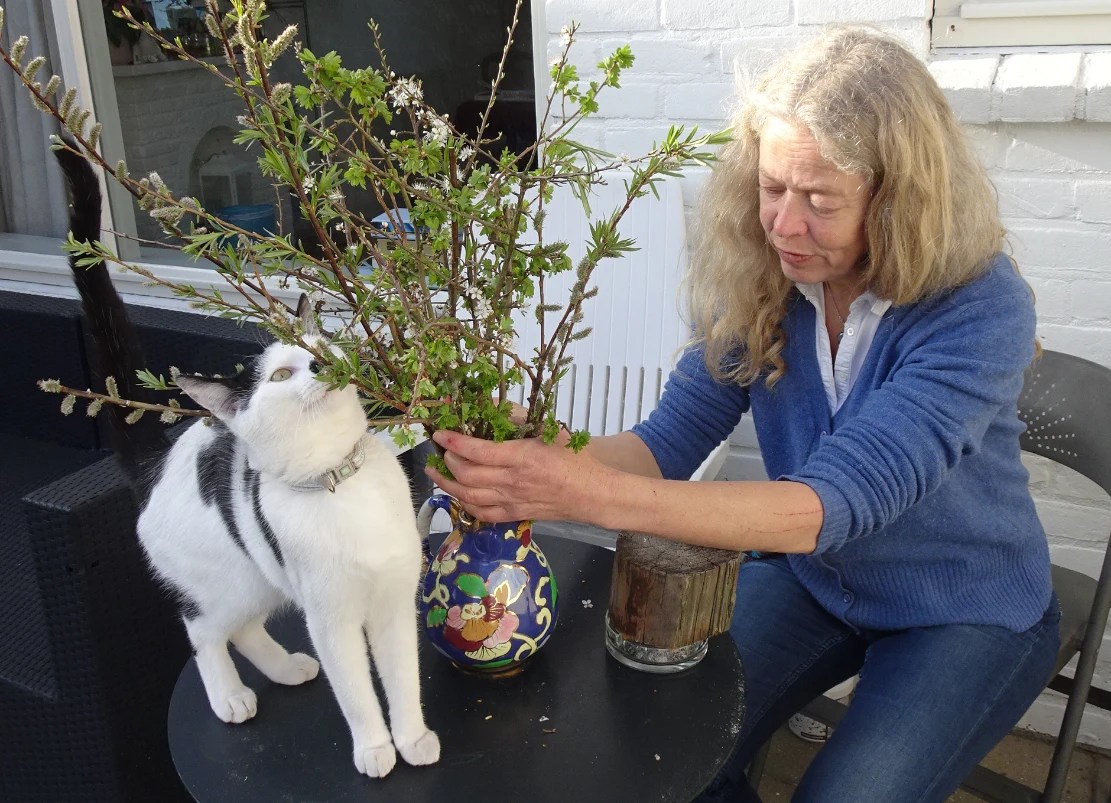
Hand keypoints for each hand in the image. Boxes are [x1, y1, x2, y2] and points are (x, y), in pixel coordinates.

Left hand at [425, 426, 593, 523]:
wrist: (593, 494)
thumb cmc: (575, 459)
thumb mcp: (551, 431)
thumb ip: (521, 419)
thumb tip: (493, 406)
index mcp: (522, 457)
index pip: (477, 451)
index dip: (454, 442)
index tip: (440, 434)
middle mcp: (512, 481)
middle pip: (467, 474)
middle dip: (447, 461)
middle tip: (440, 450)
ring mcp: (511, 501)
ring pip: (469, 496)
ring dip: (448, 484)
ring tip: (435, 473)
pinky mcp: (514, 515)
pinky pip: (482, 513)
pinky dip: (465, 504)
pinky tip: (457, 495)